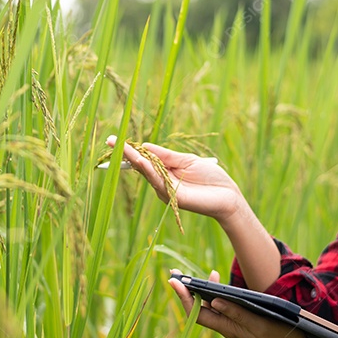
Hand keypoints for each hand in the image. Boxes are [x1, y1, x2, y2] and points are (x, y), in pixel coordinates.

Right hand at [106, 137, 245, 221]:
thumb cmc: (210, 177)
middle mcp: (162, 183)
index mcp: (165, 172)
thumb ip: (166, 155)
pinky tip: (140, 161)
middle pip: (141, 166)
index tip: (116, 140)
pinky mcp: (173, 198)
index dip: (131, 150)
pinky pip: (158, 182)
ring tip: (122, 148)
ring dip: (134, 159)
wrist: (227, 195)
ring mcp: (166, 191)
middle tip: (110, 141)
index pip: (145, 160)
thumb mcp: (186, 160)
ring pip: (147, 173)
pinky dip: (148, 171)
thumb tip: (145, 145)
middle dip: (126, 153)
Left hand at [167, 269, 313, 337]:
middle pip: (200, 309)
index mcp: (228, 329)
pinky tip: (218, 283)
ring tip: (195, 276)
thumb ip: (238, 314)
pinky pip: (222, 308)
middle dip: (187, 292)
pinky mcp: (242, 322)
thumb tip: (214, 302)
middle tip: (176, 274)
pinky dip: (217, 294)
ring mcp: (233, 325)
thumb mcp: (259, 325)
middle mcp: (227, 328)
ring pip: (210, 308)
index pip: (198, 313)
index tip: (175, 281)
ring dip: (201, 292)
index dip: (185, 297)